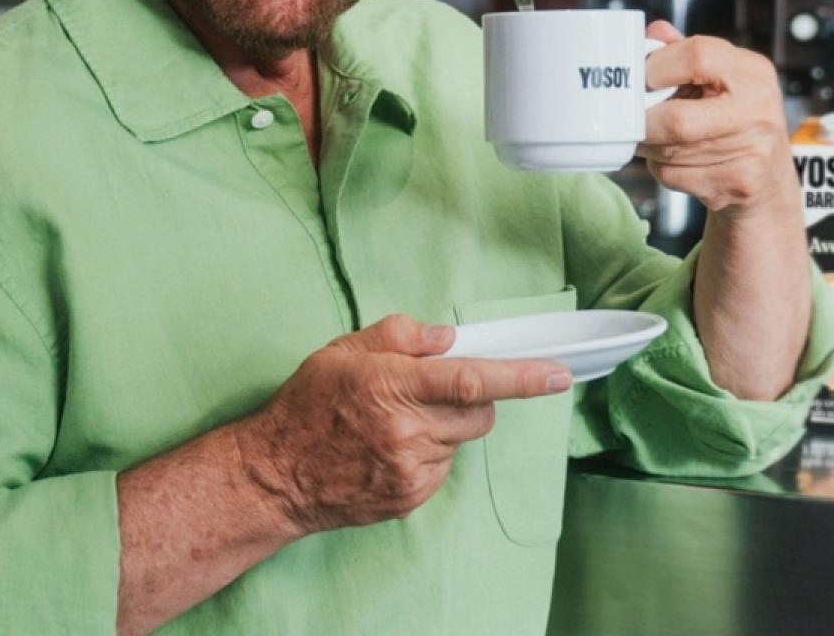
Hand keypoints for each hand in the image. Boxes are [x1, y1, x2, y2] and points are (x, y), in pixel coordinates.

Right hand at [231, 313, 569, 536]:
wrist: (276, 475)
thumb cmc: (306, 406)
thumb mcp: (341, 352)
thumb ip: (398, 337)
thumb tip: (447, 339)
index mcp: (391, 386)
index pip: (471, 380)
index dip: (521, 377)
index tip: (558, 374)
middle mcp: (407, 430)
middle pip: (479, 413)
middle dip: (472, 398)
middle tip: (431, 393)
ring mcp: (411, 470)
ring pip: (459, 440)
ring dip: (443, 427)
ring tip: (395, 425)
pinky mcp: (411, 498)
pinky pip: (442, 468)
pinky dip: (428, 454)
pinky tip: (389, 450)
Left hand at [639, 21, 798, 217]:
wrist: (768, 180)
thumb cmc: (735, 121)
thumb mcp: (721, 79)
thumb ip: (684, 53)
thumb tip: (654, 32)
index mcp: (752, 72)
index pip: (697, 55)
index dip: (657, 67)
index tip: (641, 78)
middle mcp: (758, 109)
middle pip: (677, 119)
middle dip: (644, 122)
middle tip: (631, 119)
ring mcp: (752, 149)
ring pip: (670, 150)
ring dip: (649, 146)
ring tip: (655, 138)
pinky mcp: (738, 183)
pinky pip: (675, 175)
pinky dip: (662, 169)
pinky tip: (676, 162)